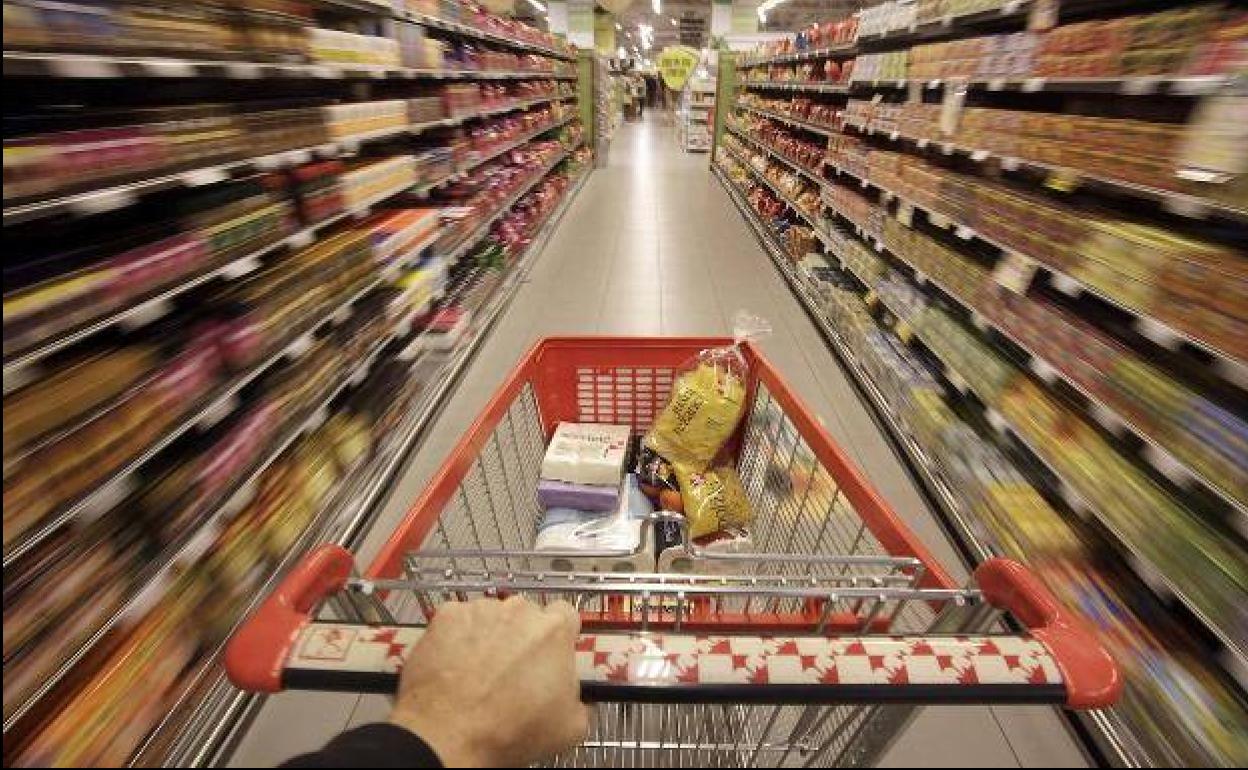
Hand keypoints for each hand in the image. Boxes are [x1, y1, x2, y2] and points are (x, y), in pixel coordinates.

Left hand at [389, 597, 589, 767]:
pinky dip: (457, 638)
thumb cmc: (509, 731)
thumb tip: (572, 696)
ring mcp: (480, 610)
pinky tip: (455, 667)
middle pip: (526, 615)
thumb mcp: (570, 727)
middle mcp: (519, 610)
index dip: (559, 636)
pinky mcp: (446, 616)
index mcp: (554, 630)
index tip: (551, 654)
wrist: (449, 736)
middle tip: (512, 672)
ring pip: (491, 617)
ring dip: (489, 637)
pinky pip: (458, 622)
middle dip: (522, 638)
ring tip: (479, 674)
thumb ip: (580, 698)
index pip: (566, 615)